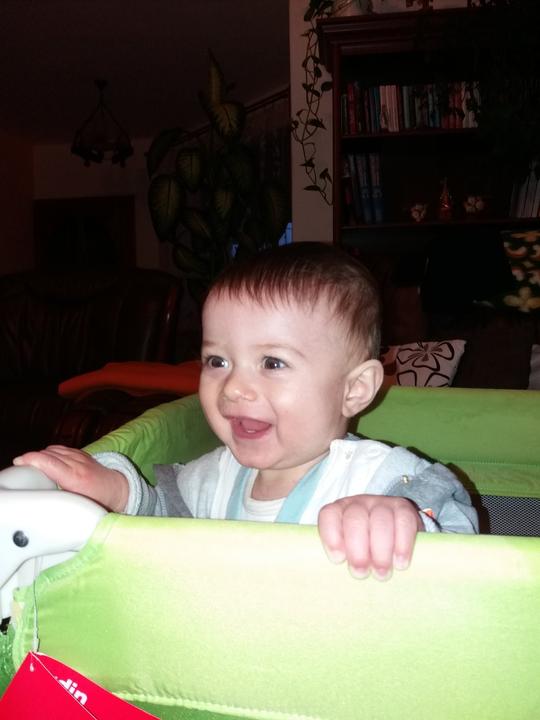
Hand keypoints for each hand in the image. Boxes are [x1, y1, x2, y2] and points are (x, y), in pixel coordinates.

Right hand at [12, 445, 128, 512]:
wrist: (117, 490)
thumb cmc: (99, 502)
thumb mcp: (77, 505)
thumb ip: (60, 500)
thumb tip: (42, 501)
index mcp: (76, 478)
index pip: (50, 462)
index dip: (33, 460)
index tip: (20, 462)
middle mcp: (78, 464)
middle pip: (49, 454)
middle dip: (32, 458)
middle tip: (21, 466)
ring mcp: (80, 456)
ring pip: (54, 449)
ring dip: (41, 455)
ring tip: (32, 465)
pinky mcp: (81, 453)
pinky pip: (61, 448)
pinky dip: (50, 453)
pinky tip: (45, 460)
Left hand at [318, 494, 422, 580]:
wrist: (398, 535)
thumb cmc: (367, 549)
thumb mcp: (351, 551)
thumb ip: (344, 557)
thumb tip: (339, 577)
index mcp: (339, 511)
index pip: (329, 515)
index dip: (331, 536)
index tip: (338, 560)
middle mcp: (359, 504)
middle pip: (355, 519)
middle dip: (357, 550)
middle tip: (361, 573)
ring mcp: (383, 503)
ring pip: (380, 520)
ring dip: (381, 550)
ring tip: (382, 573)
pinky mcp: (405, 509)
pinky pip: (404, 522)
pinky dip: (402, 544)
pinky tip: (400, 563)